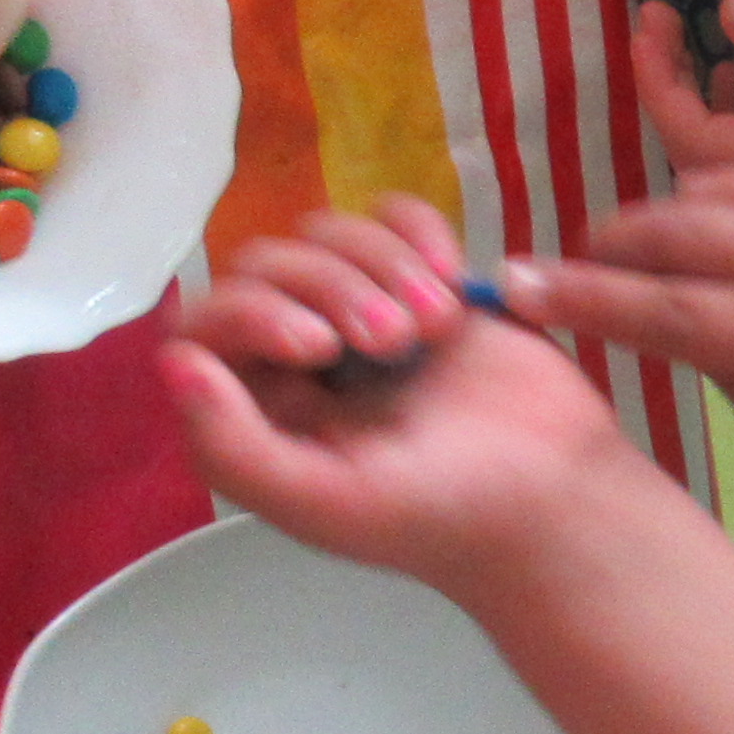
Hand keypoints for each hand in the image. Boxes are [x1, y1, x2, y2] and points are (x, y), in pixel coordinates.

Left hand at [163, 196, 648, 585]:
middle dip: (332, 286)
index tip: (319, 347)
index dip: (252, 312)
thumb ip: (234, 447)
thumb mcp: (323, 501)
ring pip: (331, 233)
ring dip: (384, 264)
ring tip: (436, 327)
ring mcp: (365, 313)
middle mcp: (300, 359)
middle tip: (395, 344)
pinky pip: (395, 219)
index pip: (209, 323)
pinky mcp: (426, 285)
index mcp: (260, 413)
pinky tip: (454, 282)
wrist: (560, 499)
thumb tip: (173, 364)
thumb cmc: (442, 515)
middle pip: (268, 263)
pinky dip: (420, 233)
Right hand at [499, 69, 733, 468]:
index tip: (514, 288)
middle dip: (606, 245)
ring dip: (659, 215)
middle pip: (669, 231)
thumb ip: (710, 363)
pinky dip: (715, 190)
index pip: (661, 310)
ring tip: (639, 247)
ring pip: (703, 186)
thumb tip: (639, 313)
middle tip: (575, 265)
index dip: (580, 298)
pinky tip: (711, 221)